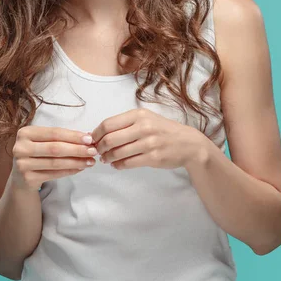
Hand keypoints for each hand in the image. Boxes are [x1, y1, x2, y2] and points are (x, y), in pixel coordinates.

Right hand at [11, 125, 97, 190]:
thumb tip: (87, 136)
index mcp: (25, 133)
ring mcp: (22, 164)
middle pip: (55, 148)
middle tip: (93, 151)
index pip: (54, 133)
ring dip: (76, 162)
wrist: (20, 177)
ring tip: (90, 161)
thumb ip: (62, 138)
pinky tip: (80, 168)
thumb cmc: (37, 153)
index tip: (89, 139)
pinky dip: (69, 171)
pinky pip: (54, 174)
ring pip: (55, 162)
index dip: (73, 136)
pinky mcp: (28, 179)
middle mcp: (20, 148)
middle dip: (77, 149)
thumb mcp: (44, 141)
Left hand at [90, 108, 204, 170]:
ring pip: (118, 153)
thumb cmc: (163, 129)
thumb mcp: (146, 119)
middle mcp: (143, 127)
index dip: (96, 134)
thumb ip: (126, 124)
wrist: (187, 143)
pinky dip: (118, 165)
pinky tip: (116, 164)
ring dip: (107, 158)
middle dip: (100, 147)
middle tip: (98, 151)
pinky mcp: (153, 158)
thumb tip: (101, 134)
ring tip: (106, 159)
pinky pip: (128, 163)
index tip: (92, 140)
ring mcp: (148, 143)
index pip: (108, 124)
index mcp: (138, 114)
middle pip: (110, 139)